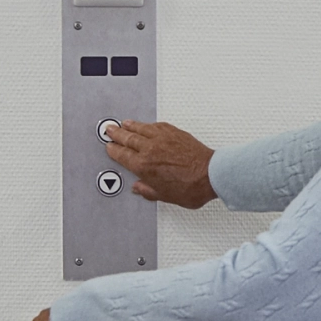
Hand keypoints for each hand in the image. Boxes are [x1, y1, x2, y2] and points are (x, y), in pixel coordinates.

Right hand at [100, 120, 216, 208]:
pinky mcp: (173, 132)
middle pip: (127, 138)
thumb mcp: (165, 196)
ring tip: (123, 124)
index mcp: (144, 166)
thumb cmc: (191, 187)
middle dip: (117, 134)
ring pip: (140, 128)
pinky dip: (147, 124)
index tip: (109, 147)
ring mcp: (161, 139)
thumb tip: (139, 188)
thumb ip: (148, 190)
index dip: (114, 150)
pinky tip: (145, 124)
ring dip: (129, 126)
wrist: (211, 174)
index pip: (122, 155)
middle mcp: (150, 150)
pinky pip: (155, 125)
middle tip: (110, 130)